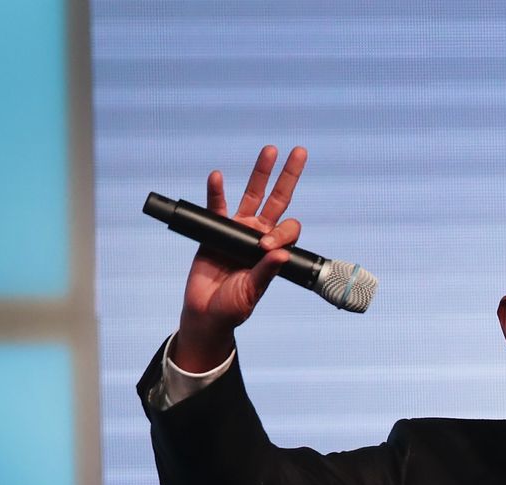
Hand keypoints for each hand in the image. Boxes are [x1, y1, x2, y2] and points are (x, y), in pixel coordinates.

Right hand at [172, 145, 306, 372]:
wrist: (206, 312)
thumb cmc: (234, 306)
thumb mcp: (253, 291)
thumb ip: (265, 272)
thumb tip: (280, 253)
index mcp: (274, 250)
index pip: (287, 229)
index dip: (282, 232)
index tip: (266, 247)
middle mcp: (259, 234)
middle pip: (277, 199)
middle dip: (287, 176)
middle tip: (299, 152)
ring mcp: (238, 229)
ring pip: (252, 195)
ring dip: (260, 173)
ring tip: (270, 151)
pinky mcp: (215, 230)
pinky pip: (216, 207)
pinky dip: (216, 191)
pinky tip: (217, 176)